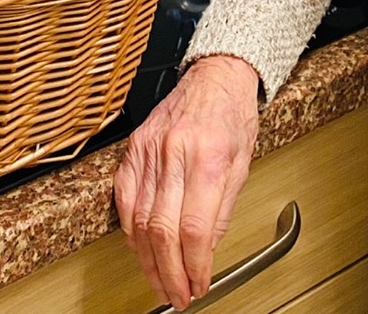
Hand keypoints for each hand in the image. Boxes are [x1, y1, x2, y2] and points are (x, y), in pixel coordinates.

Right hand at [114, 54, 262, 308]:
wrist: (215, 75)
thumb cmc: (232, 114)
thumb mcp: (242, 164)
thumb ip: (221, 210)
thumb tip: (205, 250)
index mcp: (208, 156)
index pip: (195, 227)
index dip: (194, 265)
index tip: (199, 284)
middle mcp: (175, 152)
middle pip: (163, 230)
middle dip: (169, 272)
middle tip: (177, 294)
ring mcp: (150, 150)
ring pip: (140, 220)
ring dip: (148, 260)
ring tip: (159, 280)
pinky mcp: (134, 148)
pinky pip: (125, 198)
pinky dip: (131, 230)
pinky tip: (140, 248)